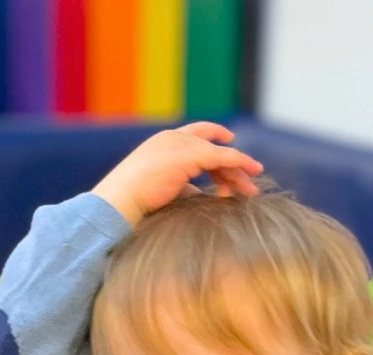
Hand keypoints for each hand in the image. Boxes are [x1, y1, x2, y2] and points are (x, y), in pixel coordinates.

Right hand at [91, 122, 263, 225]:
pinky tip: (250, 175)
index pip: (194, 135)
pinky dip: (239, 165)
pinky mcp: (190, 155)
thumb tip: (203, 196)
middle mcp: (173, 137)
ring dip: (238, 169)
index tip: (230, 145)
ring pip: (220, 153)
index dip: (214, 138)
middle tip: (249, 178)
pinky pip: (223, 157)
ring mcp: (181, 143)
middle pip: (211, 145)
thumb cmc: (136, 202)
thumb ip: (185, 187)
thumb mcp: (165, 189)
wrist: (120, 200)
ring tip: (252, 188)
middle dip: (231, 162)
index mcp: (162, 142)